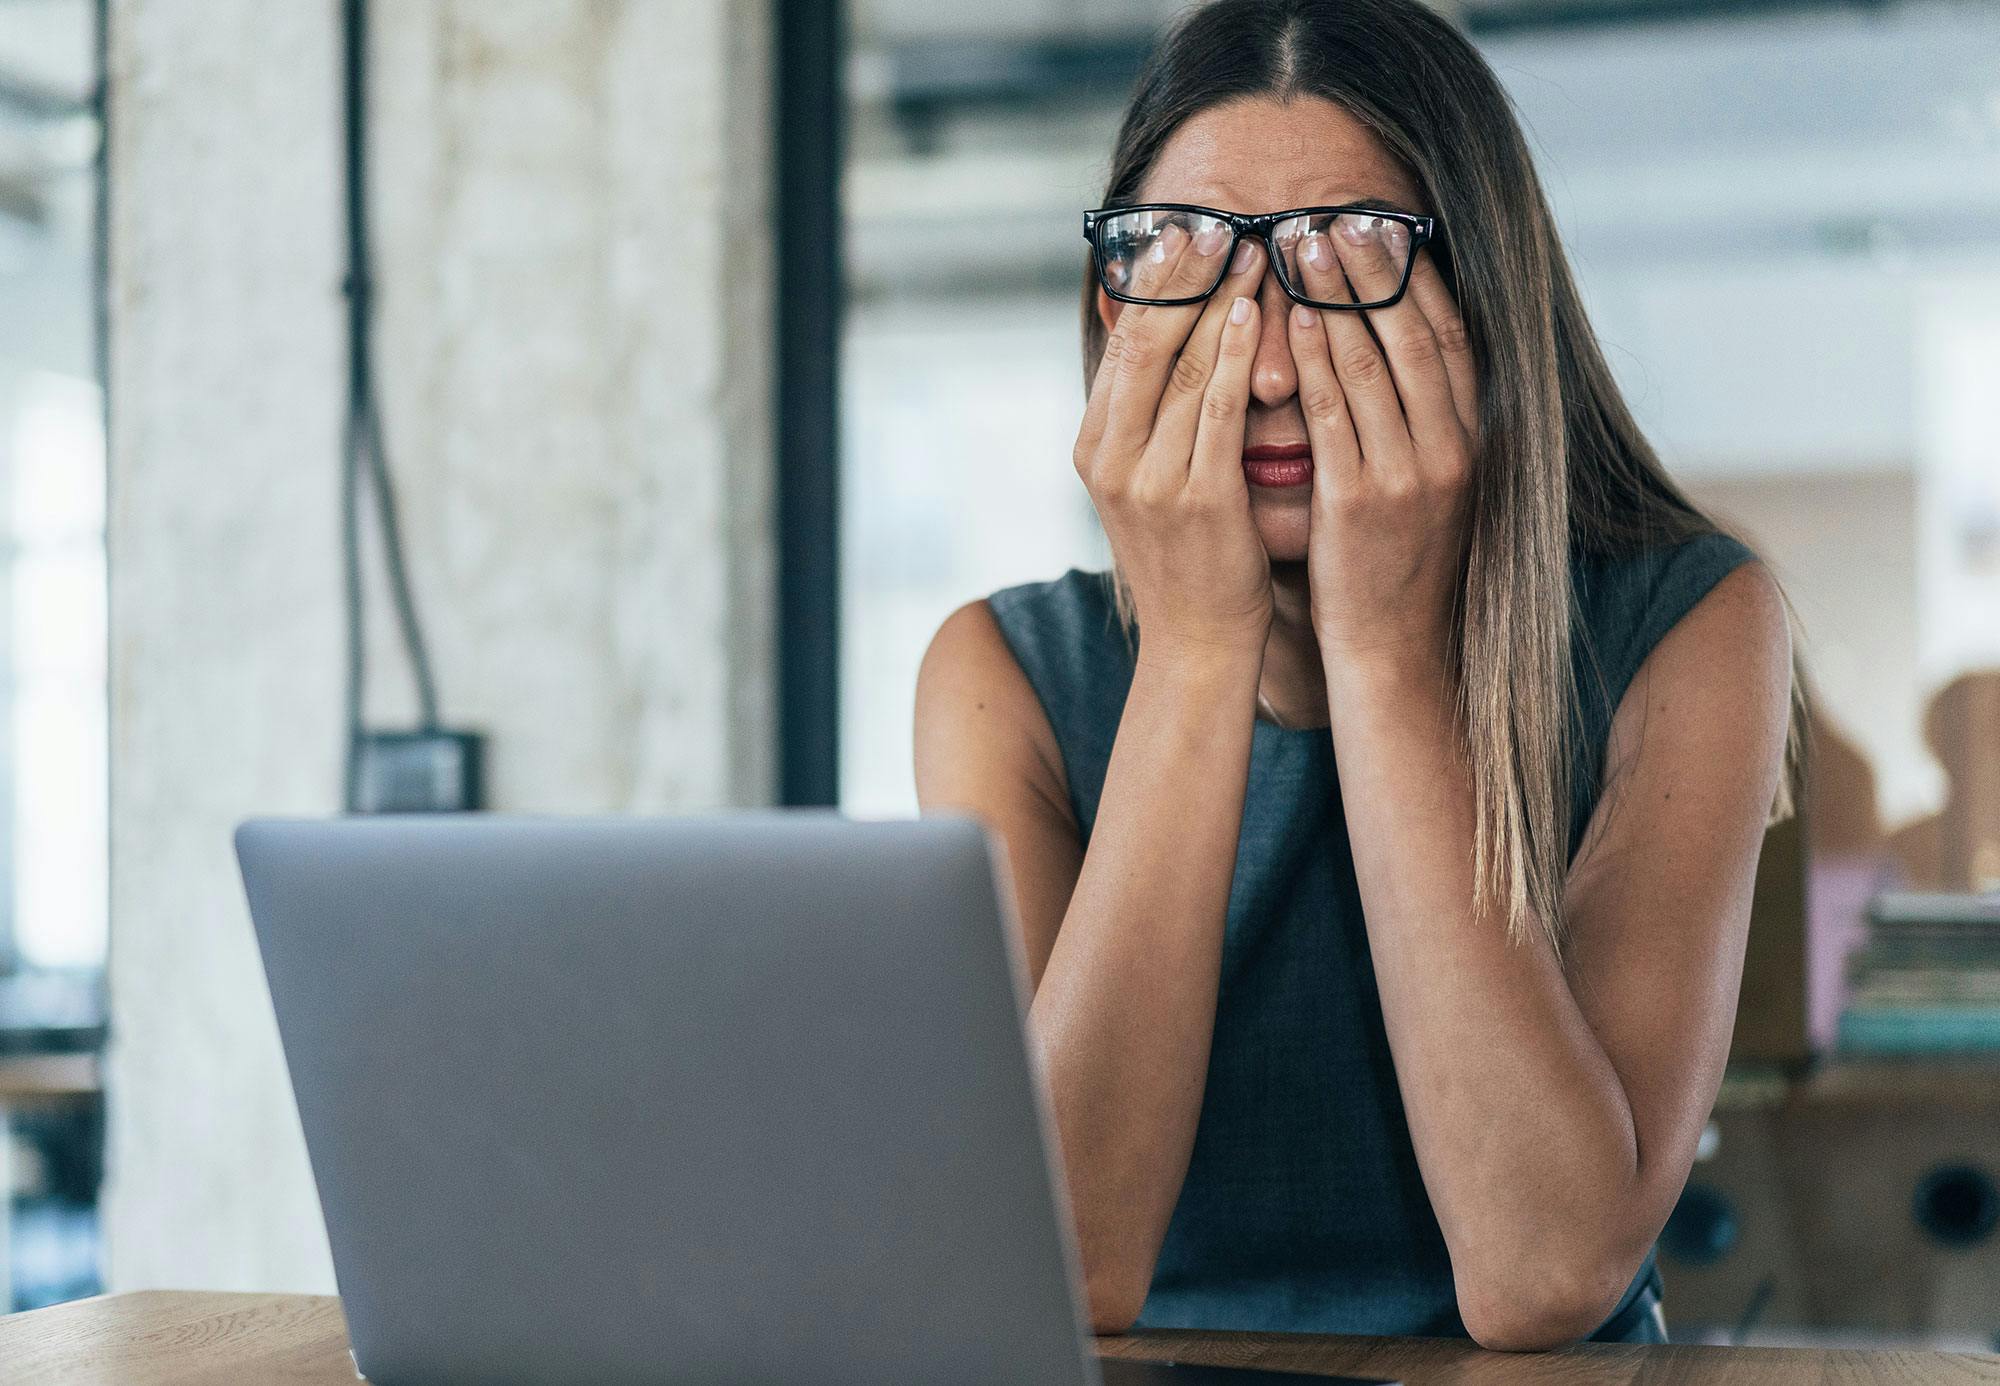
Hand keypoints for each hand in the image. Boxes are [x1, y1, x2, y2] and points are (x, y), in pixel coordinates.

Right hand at [1073, 225, 1271, 662]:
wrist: (1198, 642)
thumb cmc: (1188, 555)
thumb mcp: (1150, 479)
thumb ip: (1151, 415)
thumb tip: (1165, 336)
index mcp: (1093, 446)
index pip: (1122, 343)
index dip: (1153, 282)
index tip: (1184, 230)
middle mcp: (1110, 457)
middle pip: (1146, 343)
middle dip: (1184, 276)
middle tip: (1218, 220)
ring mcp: (1149, 479)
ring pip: (1185, 366)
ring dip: (1222, 300)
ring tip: (1254, 249)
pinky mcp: (1197, 498)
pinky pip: (1219, 409)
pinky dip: (1238, 355)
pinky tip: (1257, 313)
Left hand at [1286, 223, 1477, 673]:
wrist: (1394, 649)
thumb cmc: (1395, 563)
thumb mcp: (1425, 485)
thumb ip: (1416, 421)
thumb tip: (1393, 352)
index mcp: (1471, 439)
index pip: (1449, 336)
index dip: (1416, 276)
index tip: (1385, 225)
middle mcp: (1451, 449)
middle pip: (1412, 335)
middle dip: (1371, 269)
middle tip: (1333, 214)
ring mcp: (1410, 474)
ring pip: (1373, 364)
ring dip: (1335, 296)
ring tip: (1301, 244)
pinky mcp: (1362, 502)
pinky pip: (1335, 415)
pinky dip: (1317, 361)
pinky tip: (1293, 319)